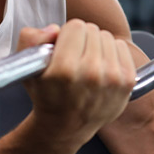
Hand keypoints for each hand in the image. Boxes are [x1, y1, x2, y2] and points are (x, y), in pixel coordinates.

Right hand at [16, 19, 136, 146]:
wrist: (66, 127)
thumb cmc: (45, 94)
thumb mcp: (25, 67)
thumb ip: (31, 39)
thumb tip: (55, 30)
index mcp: (64, 70)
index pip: (75, 26)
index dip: (66, 35)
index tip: (62, 48)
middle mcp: (91, 74)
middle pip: (92, 30)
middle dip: (81, 39)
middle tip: (74, 57)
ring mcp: (112, 79)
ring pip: (107, 37)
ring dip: (96, 45)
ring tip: (86, 62)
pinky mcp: (127, 82)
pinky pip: (121, 47)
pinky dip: (111, 52)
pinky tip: (100, 67)